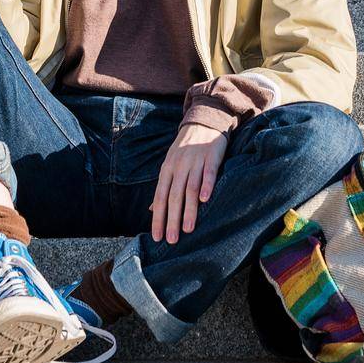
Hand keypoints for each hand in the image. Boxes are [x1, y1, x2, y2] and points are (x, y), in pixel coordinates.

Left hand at [151, 122, 226, 243]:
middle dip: (172, 219)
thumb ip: (164, 188)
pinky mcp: (211, 155)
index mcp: (167, 169)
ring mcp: (195, 160)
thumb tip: (151, 210)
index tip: (157, 237)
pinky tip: (206, 200)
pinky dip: (207, 185)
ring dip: (189, 209)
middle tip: (172, 240)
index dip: (158, 217)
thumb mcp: (170, 165)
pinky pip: (209, 172)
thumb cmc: (186, 149)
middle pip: (174, 195)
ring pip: (190, 187)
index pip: (160, 196)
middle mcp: (179, 166)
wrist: (203, 122)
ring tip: (188, 229)